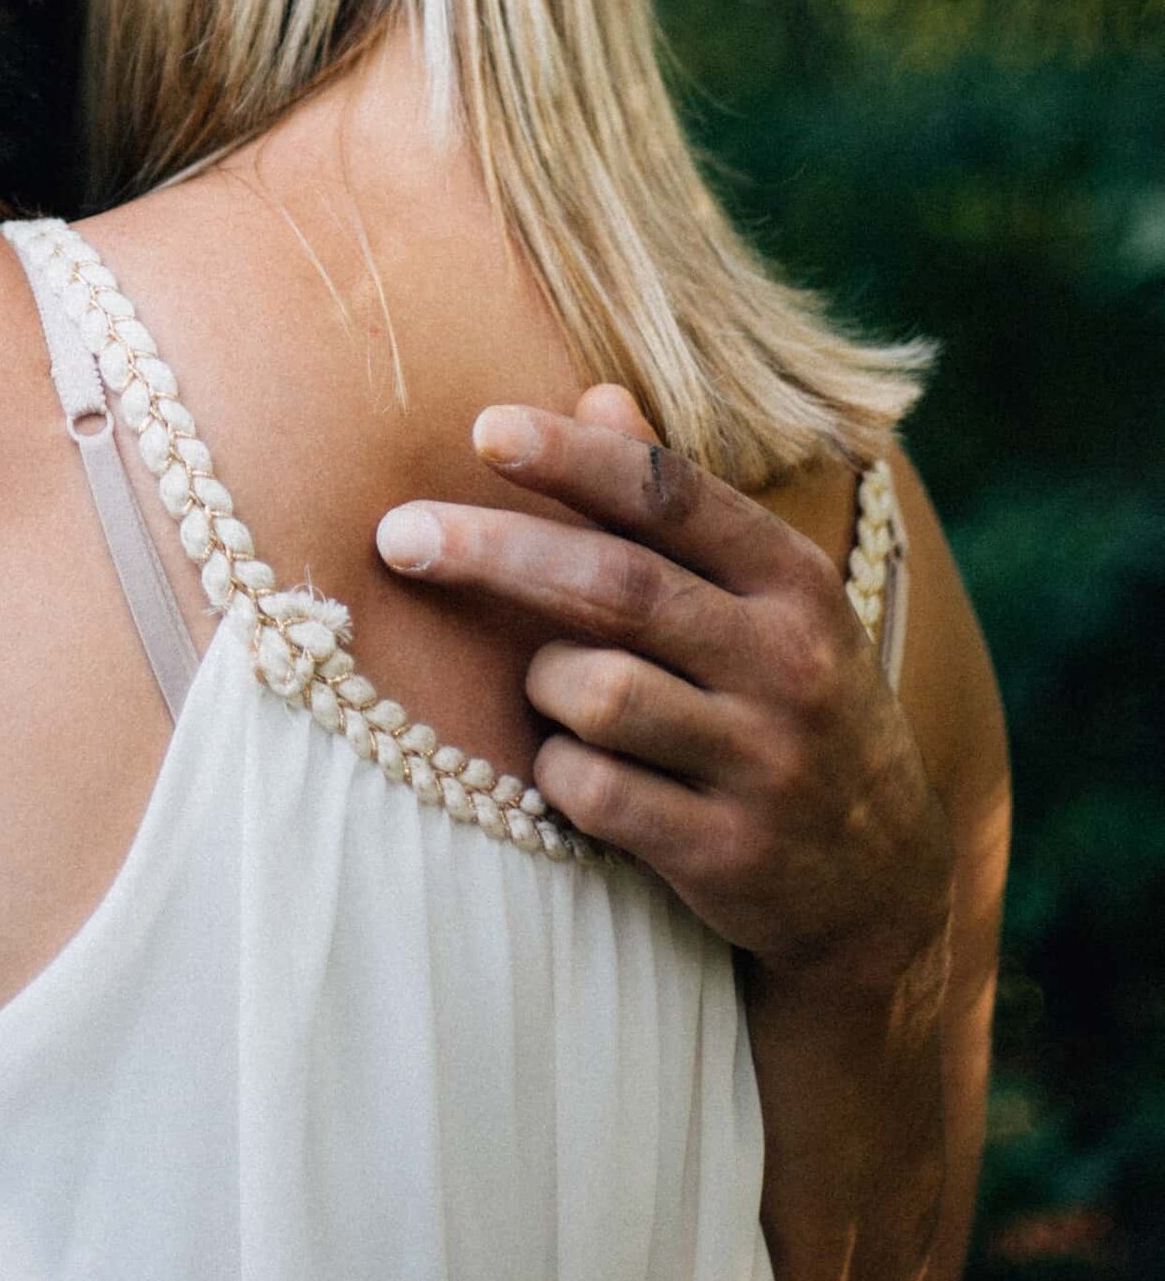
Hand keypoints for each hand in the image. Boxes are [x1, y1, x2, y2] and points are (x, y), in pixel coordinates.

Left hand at [376, 394, 952, 990]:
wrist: (881, 883)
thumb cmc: (786, 703)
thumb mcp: (764, 600)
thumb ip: (676, 504)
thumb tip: (597, 396)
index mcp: (793, 582)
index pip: (672, 496)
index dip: (574, 458)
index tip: (485, 430)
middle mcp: (788, 665)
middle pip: (615, 586)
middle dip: (494, 551)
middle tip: (398, 535)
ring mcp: (763, 765)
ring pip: (596, 692)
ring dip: (542, 682)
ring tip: (552, 689)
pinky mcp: (727, 855)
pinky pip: (593, 792)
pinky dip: (556, 770)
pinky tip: (572, 767)